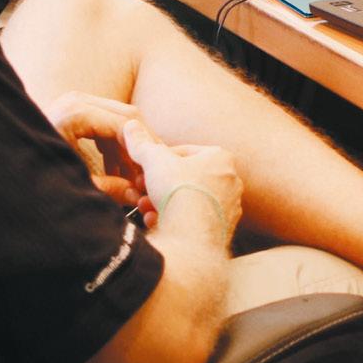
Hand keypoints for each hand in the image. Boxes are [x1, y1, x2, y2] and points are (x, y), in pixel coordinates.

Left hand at [43, 91, 155, 213]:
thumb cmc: (30, 175)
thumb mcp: (72, 183)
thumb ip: (106, 189)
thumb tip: (134, 195)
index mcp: (76, 113)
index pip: (126, 126)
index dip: (143, 152)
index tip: (152, 174)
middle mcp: (77, 100)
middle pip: (128, 117)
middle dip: (141, 147)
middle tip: (151, 174)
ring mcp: (74, 102)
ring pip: (119, 119)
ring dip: (128, 148)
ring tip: (133, 179)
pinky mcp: (72, 111)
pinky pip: (105, 122)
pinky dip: (114, 145)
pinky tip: (116, 172)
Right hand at [122, 123, 243, 245]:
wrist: (192, 236)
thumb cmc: (179, 191)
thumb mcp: (155, 160)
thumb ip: (143, 144)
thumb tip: (131, 126)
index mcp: (221, 158)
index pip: (185, 152)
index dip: (161, 160)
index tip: (146, 169)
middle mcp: (231, 181)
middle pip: (187, 179)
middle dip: (161, 185)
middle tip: (143, 190)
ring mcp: (229, 207)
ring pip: (189, 201)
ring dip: (164, 203)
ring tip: (146, 207)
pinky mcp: (222, 230)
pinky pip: (195, 222)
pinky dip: (175, 221)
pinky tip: (158, 222)